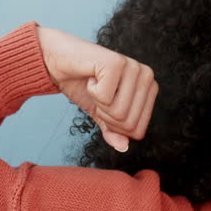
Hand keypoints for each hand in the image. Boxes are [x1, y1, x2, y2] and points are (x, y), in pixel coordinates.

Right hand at [36, 25, 157, 152]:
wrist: (59, 62)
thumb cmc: (83, 85)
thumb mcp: (101, 113)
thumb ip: (114, 131)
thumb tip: (123, 148)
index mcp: (150, 89)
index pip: (137, 131)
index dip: (115, 126)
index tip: (105, 105)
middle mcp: (147, 76)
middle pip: (128, 123)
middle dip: (106, 115)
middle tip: (98, 94)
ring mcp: (134, 67)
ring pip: (119, 112)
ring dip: (98, 103)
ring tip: (95, 84)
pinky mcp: (117, 62)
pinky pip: (105, 98)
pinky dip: (92, 91)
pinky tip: (91, 76)